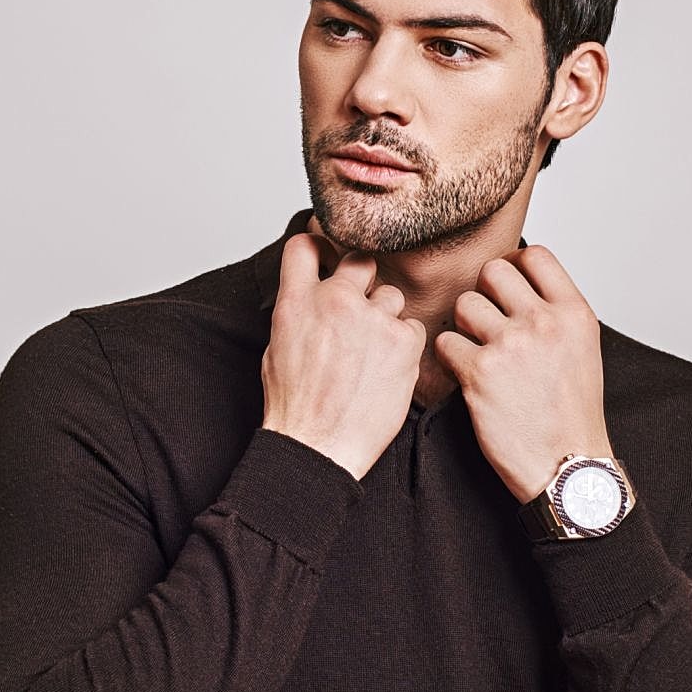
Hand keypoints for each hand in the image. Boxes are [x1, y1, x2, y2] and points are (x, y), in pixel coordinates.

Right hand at [261, 232, 426, 479]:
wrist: (318, 446)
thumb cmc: (296, 408)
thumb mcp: (278, 348)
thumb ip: (300, 312)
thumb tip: (314, 299)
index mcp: (297, 302)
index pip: (305, 245)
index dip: (319, 245)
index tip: (328, 253)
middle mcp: (336, 301)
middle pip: (361, 260)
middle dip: (363, 279)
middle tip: (362, 309)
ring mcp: (373, 319)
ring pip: (392, 297)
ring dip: (386, 319)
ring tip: (373, 355)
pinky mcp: (404, 341)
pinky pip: (414, 327)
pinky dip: (406, 345)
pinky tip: (389, 369)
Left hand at [434, 246, 613, 501]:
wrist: (567, 466)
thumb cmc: (572, 416)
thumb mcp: (582, 350)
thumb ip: (555, 312)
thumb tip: (523, 284)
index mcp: (573, 313)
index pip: (535, 255)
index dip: (514, 265)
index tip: (507, 287)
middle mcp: (543, 322)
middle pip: (492, 271)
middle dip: (484, 293)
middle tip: (487, 322)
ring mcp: (510, 345)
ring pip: (464, 304)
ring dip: (463, 326)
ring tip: (477, 352)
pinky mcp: (479, 373)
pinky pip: (444, 342)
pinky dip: (448, 358)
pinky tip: (465, 375)